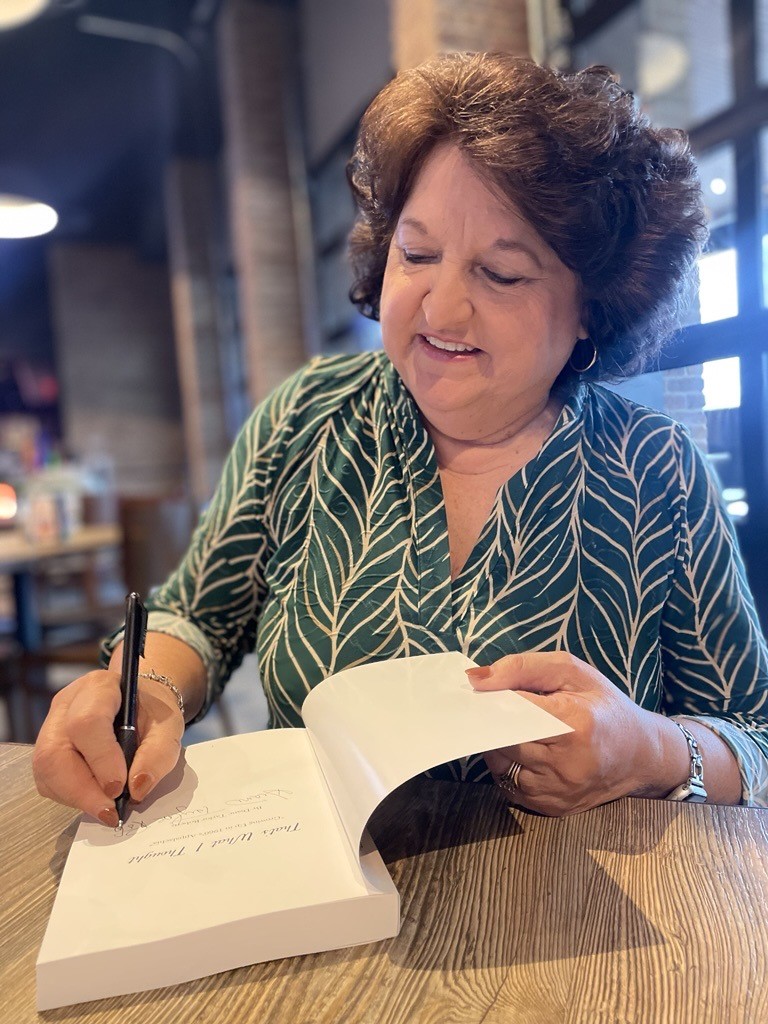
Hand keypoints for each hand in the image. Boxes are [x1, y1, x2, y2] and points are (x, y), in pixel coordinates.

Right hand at [32, 669, 183, 826]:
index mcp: (99, 687)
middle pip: (54, 751)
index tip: (119, 788)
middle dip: (81, 790)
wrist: (140, 706)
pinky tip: (94, 796)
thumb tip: (136, 789)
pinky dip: (70, 796)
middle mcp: (67, 704)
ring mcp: (51, 726)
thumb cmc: (152, 715)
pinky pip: (47, 780)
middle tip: (110, 812)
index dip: (101, 759)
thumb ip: (158, 755)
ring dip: (75, 797)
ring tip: (106, 806)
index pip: (87, 722)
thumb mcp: (169, 728)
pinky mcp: (46, 748)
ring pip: (46, 769)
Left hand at [467, 651, 673, 815]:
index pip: (514, 709)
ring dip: (498, 743)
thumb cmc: (604, 707)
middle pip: (503, 738)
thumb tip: (476, 678)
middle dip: (492, 721)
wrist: (640, 756)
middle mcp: (566, 763)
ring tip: (515, 728)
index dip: (495, 698)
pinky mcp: (551, 807)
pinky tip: (524, 750)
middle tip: (496, 707)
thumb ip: (522, 668)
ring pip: (501, 762)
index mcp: (575, 724)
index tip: (485, 689)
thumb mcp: (572, 672)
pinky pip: (508, 783)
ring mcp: (558, 790)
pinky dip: (508, 765)